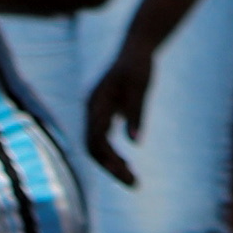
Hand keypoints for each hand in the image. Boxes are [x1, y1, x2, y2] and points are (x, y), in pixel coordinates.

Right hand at [83, 49, 154, 184]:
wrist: (137, 47)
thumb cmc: (139, 65)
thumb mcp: (140, 87)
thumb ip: (136, 114)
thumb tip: (135, 143)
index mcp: (97, 104)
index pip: (97, 141)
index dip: (110, 160)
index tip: (129, 175)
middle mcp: (92, 110)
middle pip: (94, 148)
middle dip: (112, 168)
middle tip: (135, 184)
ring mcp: (96, 112)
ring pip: (97, 146)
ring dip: (112, 164)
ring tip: (133, 180)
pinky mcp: (104, 114)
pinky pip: (103, 140)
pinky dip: (113, 154)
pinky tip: (127, 165)